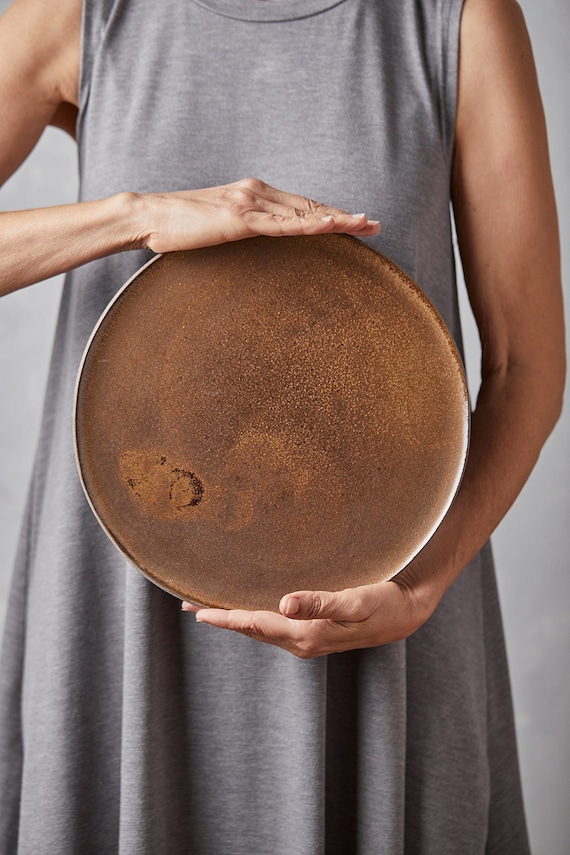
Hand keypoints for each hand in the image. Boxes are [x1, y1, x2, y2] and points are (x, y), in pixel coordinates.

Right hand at [136, 177, 379, 253]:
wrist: (150, 216)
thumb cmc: (180, 225)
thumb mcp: (219, 226)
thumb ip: (243, 228)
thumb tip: (258, 241)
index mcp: (253, 194)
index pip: (300, 205)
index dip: (329, 213)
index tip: (355, 222)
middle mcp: (256, 192)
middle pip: (309, 206)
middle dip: (343, 216)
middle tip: (374, 225)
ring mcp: (249, 203)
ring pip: (302, 212)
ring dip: (336, 219)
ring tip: (364, 225)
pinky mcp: (240, 218)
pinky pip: (281, 223)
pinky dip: (308, 225)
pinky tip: (330, 226)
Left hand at [182, 559, 441, 658]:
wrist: (406, 613)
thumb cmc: (383, 603)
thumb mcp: (355, 602)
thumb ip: (320, 603)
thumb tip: (284, 603)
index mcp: (307, 634)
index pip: (257, 624)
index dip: (227, 617)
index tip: (198, 611)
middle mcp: (303, 641)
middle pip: (254, 629)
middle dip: (223, 618)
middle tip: (191, 606)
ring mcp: (308, 640)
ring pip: (263, 630)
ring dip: (237, 620)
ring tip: (212, 609)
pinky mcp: (314, 633)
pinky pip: (275, 628)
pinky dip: (256, 619)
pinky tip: (251, 610)